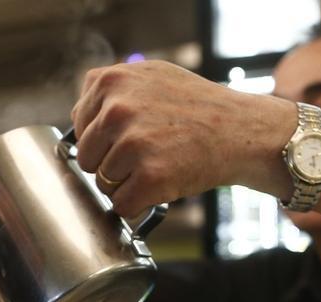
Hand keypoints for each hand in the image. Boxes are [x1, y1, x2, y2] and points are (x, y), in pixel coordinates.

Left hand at [71, 60, 294, 217]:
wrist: (241, 131)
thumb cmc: (199, 106)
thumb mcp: (151, 76)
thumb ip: (113, 91)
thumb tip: (78, 118)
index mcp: (110, 81)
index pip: (80, 127)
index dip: (103, 140)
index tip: (128, 140)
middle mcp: (116, 110)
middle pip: (88, 158)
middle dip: (111, 164)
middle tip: (146, 156)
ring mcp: (132, 144)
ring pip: (103, 184)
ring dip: (127, 184)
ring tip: (159, 166)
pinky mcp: (149, 177)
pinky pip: (122, 206)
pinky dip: (139, 204)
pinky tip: (161, 186)